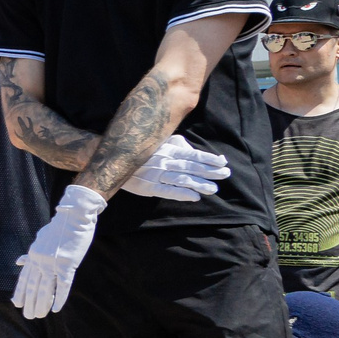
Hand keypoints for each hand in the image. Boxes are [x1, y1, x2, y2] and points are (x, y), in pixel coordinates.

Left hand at [12, 184, 104, 318]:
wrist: (74, 216)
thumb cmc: (60, 228)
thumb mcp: (40, 240)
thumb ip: (31, 253)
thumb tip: (19, 261)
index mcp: (34, 254)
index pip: (24, 277)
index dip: (20, 292)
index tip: (16, 304)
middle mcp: (40, 260)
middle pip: (33, 285)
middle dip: (29, 302)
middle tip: (27, 316)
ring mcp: (53, 263)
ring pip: (45, 288)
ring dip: (42, 304)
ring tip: (39, 316)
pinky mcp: (67, 264)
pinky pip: (62, 285)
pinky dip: (59, 298)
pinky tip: (56, 308)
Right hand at [117, 133, 232, 200]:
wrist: (113, 158)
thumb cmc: (140, 149)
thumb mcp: (159, 141)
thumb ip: (176, 144)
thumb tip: (193, 149)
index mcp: (168, 150)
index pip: (193, 155)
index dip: (209, 159)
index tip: (223, 163)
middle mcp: (164, 161)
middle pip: (191, 167)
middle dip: (210, 172)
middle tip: (225, 175)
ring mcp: (156, 174)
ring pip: (182, 180)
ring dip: (199, 184)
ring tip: (213, 189)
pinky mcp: (148, 186)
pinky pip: (167, 191)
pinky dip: (181, 194)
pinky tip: (194, 196)